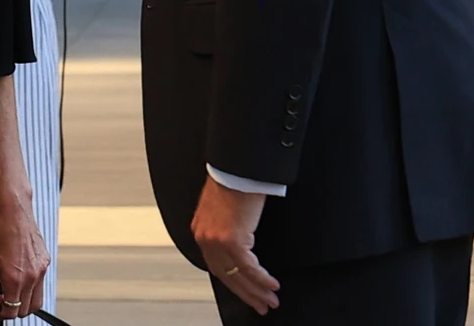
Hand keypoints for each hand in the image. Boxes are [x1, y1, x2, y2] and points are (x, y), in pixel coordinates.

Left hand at [0, 182, 48, 317]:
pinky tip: (19, 276)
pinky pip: (41, 282)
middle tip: (0, 300)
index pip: (11, 311)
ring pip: (37, 299)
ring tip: (11, 291)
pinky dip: (32, 287)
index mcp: (15, 279)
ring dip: (24, 301)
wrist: (13, 210)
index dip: (0, 313)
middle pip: (27, 310)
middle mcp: (32, 276)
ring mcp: (41, 269)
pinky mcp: (45, 260)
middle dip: (13, 310)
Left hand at [192, 175, 279, 314]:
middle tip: (260, 305)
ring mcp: (217, 240)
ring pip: (238, 275)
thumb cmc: (233, 182)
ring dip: (257, 291)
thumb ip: (226, 227)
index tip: (245, 293)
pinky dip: (262, 279)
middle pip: (226, 275)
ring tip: (270, 301)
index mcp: (201, 231)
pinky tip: (272, 285)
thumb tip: (240, 243)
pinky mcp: (232, 239)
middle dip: (246, 293)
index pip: (216, 266)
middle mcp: (205, 238)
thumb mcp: (222, 209)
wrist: (235, 168)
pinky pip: (249, 267)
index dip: (233, 282)